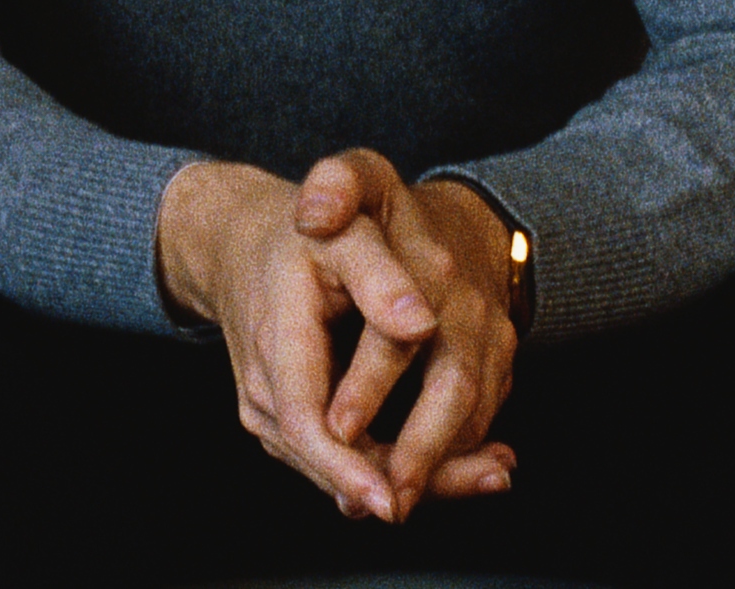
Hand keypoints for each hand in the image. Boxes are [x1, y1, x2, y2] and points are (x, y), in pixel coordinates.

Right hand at [155, 154, 520, 524]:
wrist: (242, 246)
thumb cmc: (300, 238)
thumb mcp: (341, 233)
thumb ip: (378, 275)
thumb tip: (421, 326)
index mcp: (277, 344)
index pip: (307, 425)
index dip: (350, 469)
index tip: (395, 500)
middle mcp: (266, 395)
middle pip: (332, 464)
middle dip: (408, 483)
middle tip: (492, 479)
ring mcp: (273, 417)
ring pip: (342, 471)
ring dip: (412, 480)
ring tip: (493, 472)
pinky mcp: (291, 426)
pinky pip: (342, 458)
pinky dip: (395, 466)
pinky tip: (459, 461)